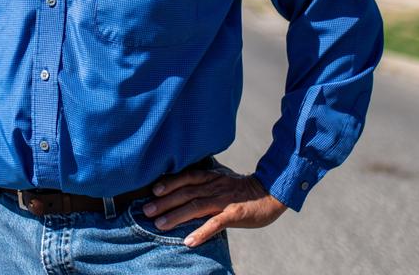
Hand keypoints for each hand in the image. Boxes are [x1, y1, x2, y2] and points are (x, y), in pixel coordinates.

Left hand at [142, 160, 286, 246]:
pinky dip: (201, 232)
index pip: (186, 177)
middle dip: (165, 202)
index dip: (169, 183)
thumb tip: (184, 186)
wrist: (271, 193)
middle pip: (185, 192)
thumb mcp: (222, 179)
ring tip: (160, 225)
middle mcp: (214, 186)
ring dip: (176, 216)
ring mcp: (224, 200)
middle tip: (146, 211)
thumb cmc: (242, 189)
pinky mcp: (234, 213)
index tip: (153, 190)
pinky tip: (189, 241)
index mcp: (211, 177)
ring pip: (196, 207)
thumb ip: (205, 182)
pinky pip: (215, 223)